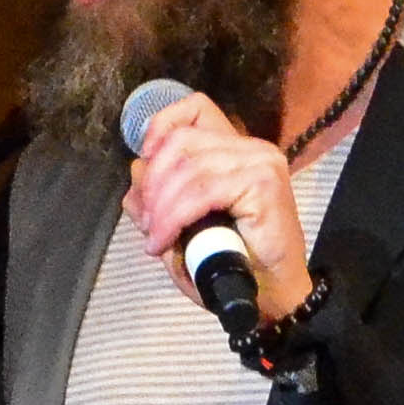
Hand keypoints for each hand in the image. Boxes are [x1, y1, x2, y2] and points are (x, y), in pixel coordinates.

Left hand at [120, 86, 312, 323]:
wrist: (269, 296)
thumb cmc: (231, 263)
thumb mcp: (182, 229)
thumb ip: (159, 199)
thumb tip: (134, 171)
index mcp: (234, 150)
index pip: (196, 108)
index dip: (160, 125)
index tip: (143, 161)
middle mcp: (251, 149)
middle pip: (182, 141)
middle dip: (152, 183)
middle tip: (147, 223)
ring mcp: (260, 162)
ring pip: (188, 168)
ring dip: (161, 207)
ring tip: (156, 238)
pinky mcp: (264, 183)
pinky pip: (202, 192)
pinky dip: (174, 218)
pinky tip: (165, 240)